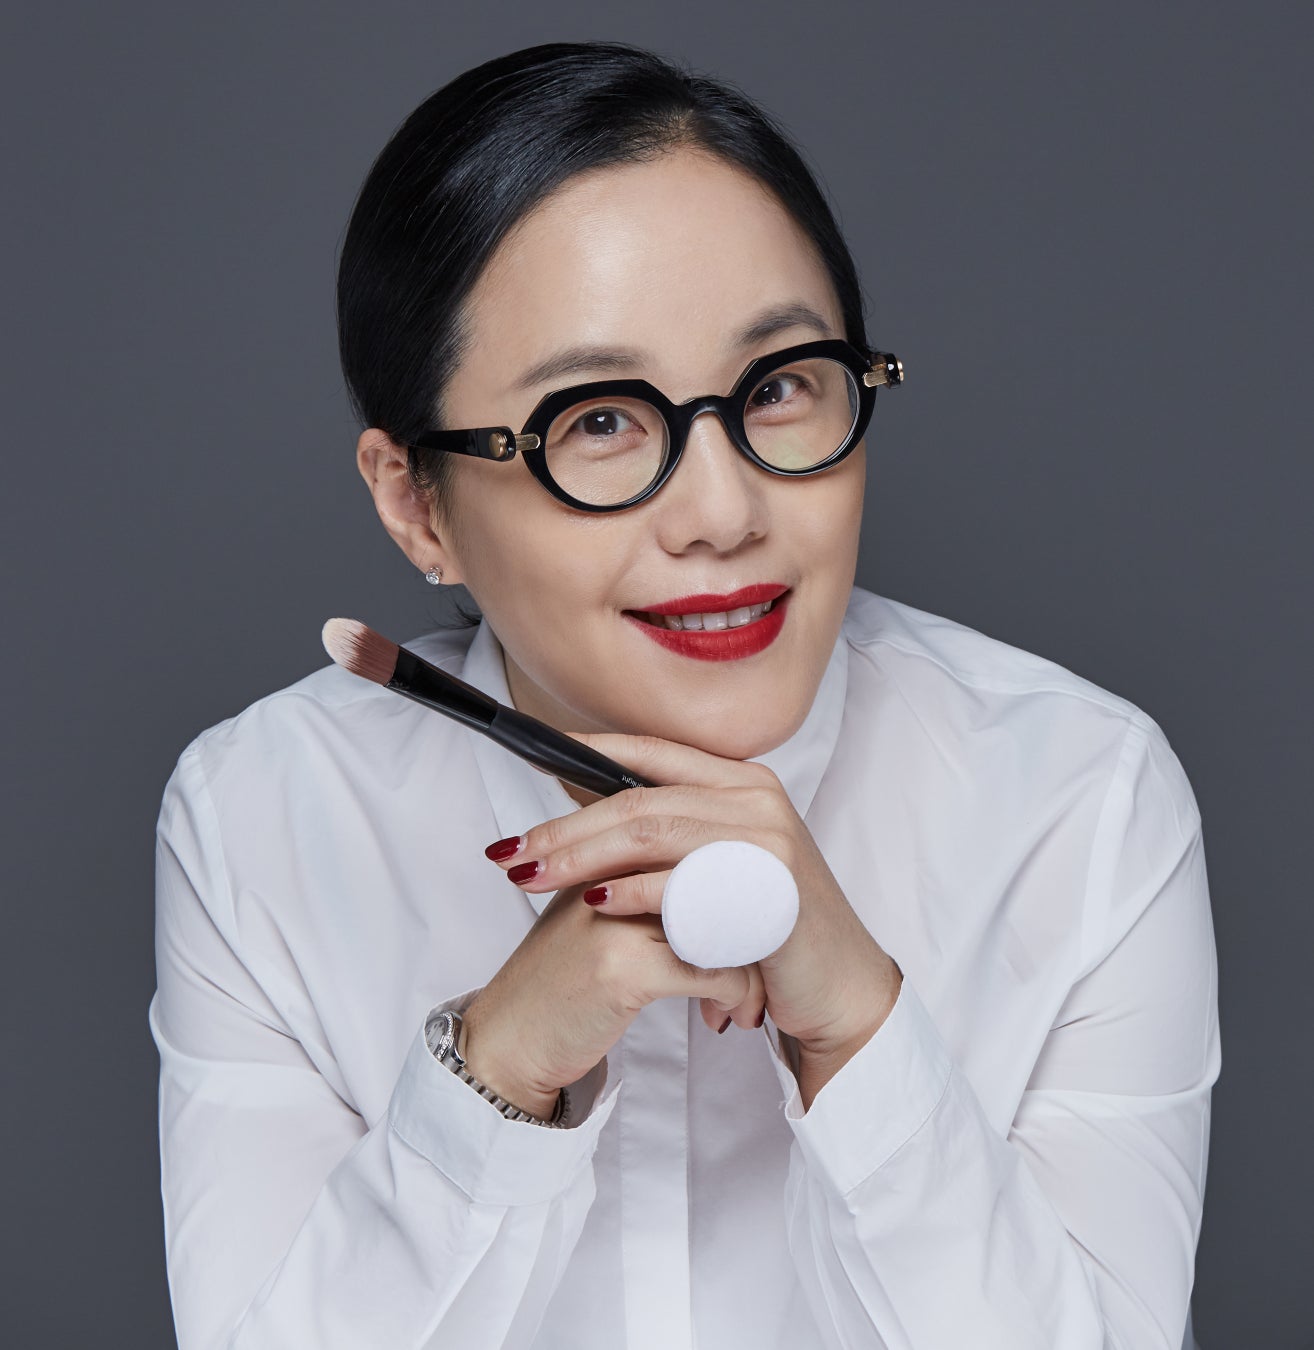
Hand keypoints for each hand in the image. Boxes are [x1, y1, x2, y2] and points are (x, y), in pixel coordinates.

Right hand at [458, 878, 765, 1119]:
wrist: (508, 1044)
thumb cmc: (560, 983)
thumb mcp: (594, 913)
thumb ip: (642, 878)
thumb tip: (719, 864)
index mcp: (605, 851)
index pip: (691, 831)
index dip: (738, 875)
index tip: (761, 915)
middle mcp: (608, 871)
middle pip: (711, 867)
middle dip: (755, 913)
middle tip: (771, 952)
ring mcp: (613, 916)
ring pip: (722, 915)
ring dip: (752, 961)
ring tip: (755, 996)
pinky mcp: (621, 967)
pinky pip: (712, 968)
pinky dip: (735, 995)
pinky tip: (732, 1016)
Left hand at [486, 733, 902, 1105]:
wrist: (836, 986)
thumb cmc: (770, 927)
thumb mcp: (721, 865)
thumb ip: (671, 831)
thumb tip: (588, 808)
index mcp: (742, 781)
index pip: (654, 751)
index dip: (591, 750)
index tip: (537, 758)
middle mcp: (756, 797)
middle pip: (639, 797)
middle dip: (566, 826)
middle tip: (513, 852)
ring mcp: (766, 838)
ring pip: (650, 831)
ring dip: (581, 855)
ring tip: (533, 877)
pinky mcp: (769, 886)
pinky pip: (682, 882)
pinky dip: (632, 891)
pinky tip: (594, 901)